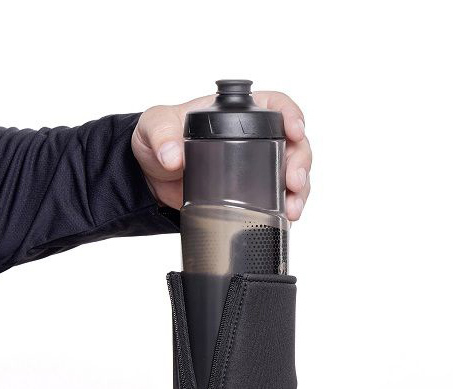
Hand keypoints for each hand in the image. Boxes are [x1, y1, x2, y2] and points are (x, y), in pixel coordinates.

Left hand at [132, 91, 311, 220]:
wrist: (151, 179)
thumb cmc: (157, 141)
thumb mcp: (154, 127)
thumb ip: (161, 135)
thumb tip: (172, 156)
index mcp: (237, 114)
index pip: (276, 104)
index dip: (292, 115)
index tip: (295, 131)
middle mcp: (254, 139)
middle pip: (293, 145)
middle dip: (300, 164)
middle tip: (293, 183)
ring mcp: (256, 169)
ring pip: (291, 175)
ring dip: (298, 192)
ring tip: (292, 210)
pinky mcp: (251, 195)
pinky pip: (278, 200)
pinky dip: (285, 210)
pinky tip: (285, 220)